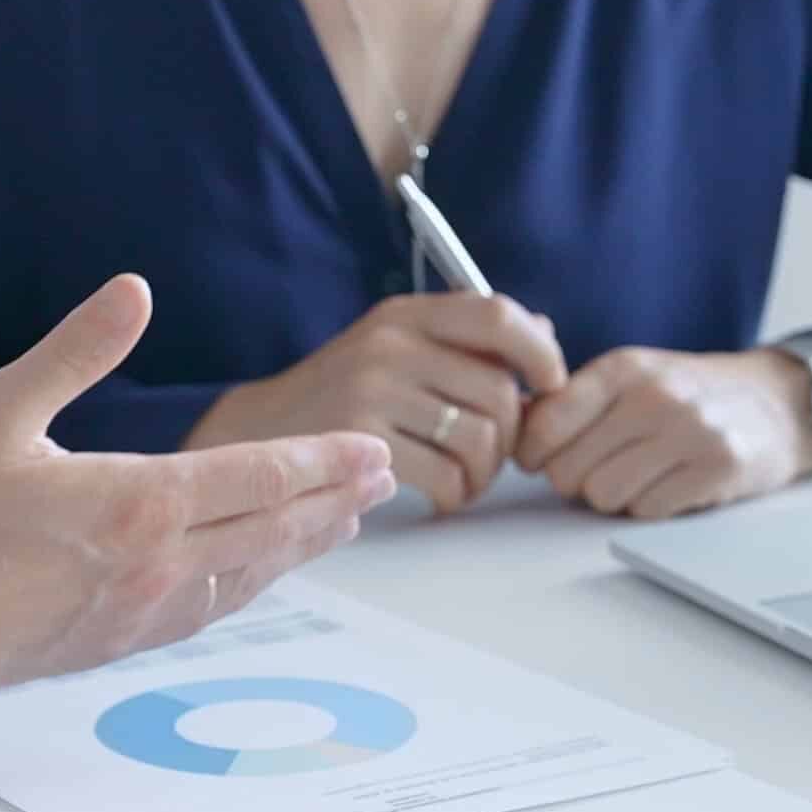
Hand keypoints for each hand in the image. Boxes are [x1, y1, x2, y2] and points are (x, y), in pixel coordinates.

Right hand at [0, 275, 394, 695]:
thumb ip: (76, 350)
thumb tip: (134, 291)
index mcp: (139, 502)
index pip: (261, 476)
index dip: (324, 461)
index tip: (373, 450)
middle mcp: (160, 563)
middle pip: (275, 528)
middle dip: (335, 499)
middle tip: (383, 478)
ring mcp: (147, 610)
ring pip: (253, 574)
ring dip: (305, 545)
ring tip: (344, 522)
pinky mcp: (123, 641)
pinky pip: (213, 610)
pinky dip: (254, 584)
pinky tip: (265, 574)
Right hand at [184, 293, 567, 513]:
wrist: (260, 431)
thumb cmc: (342, 395)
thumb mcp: (397, 346)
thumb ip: (467, 339)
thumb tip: (546, 334)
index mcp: (406, 314)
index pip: (496, 316)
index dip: (540, 352)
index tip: (551, 385)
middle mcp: (391, 344)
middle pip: (499, 392)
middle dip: (511, 437)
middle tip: (493, 458)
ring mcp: (374, 392)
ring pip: (479, 439)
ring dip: (485, 473)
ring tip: (466, 481)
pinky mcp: (363, 443)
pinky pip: (446, 476)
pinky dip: (457, 496)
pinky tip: (442, 497)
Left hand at [517, 347, 811, 518]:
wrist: (778, 402)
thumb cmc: (692, 392)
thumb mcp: (633, 373)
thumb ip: (571, 395)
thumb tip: (508, 418)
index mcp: (623, 368)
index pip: (545, 423)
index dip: (533, 451)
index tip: (542, 456)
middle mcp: (654, 396)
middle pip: (567, 470)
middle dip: (575, 478)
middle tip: (601, 466)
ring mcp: (688, 432)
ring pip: (603, 496)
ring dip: (614, 495)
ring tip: (640, 472)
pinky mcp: (715, 469)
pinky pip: (647, 511)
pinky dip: (651, 506)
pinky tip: (670, 482)